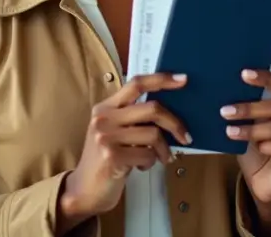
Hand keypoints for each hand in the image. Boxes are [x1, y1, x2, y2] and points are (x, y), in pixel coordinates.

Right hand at [61, 73, 190, 218]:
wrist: (84, 190)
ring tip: (161, 158)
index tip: (183, 80)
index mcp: (105, 107)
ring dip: (164, 150)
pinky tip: (141, 167)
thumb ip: (133, 119)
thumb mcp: (114, 132)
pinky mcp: (112, 156)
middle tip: (185, 136)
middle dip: (175, 123)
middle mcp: (104, 118)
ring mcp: (106, 136)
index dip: (161, 80)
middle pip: (152, 108)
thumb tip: (169, 113)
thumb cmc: (106, 160)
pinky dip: (151, 162)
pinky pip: (147, 155)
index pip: (136, 84)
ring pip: (153, 134)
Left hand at [225, 70, 270, 207]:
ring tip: (230, 131)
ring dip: (251, 130)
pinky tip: (257, 148)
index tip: (243, 74)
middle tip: (225, 111)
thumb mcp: (252, 124)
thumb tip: (228, 92)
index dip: (264, 78)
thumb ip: (249, 109)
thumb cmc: (258, 148)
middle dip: (249, 108)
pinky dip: (266, 146)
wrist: (265, 181)